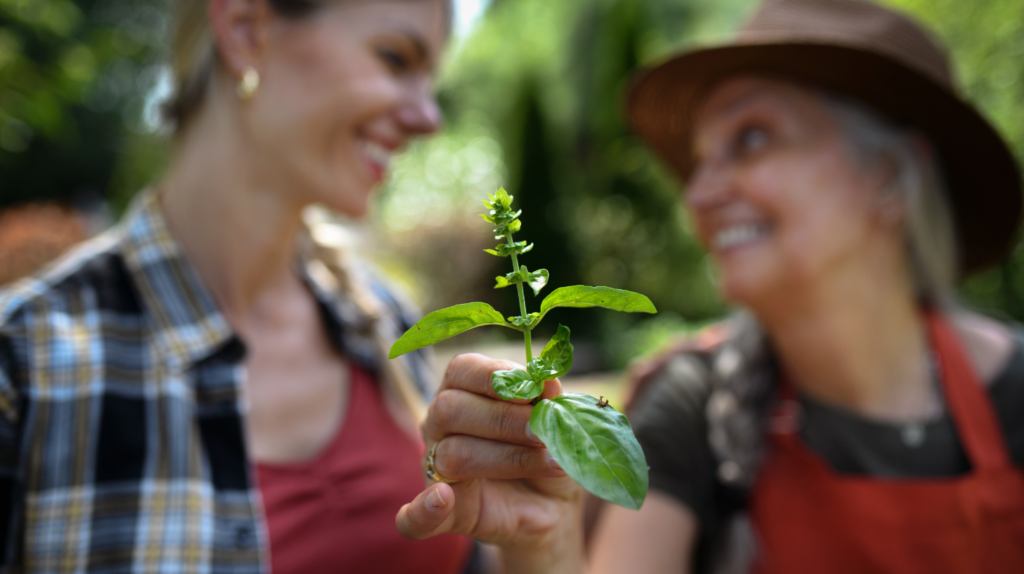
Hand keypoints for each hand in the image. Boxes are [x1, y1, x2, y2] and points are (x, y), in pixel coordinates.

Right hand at [396, 353, 584, 571]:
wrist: (554, 505)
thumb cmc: (547, 449)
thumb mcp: (554, 420)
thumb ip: (546, 400)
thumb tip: (546, 381)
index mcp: (463, 390)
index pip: (462, 370)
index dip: (495, 376)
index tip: (534, 389)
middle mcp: (440, 425)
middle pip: (450, 409)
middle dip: (504, 419)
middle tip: (543, 432)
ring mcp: (436, 469)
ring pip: (452, 455)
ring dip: (508, 458)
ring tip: (552, 462)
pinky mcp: (444, 515)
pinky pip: (415, 517)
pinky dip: (422, 510)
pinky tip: (441, 500)